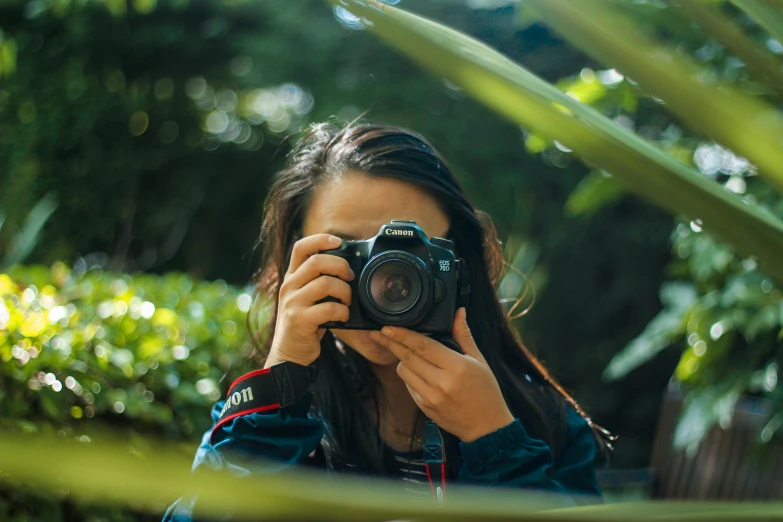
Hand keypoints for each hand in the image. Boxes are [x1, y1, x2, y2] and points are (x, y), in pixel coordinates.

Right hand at [265, 234, 354, 368]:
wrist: (289, 354)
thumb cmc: (305, 323)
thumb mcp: (307, 298)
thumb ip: (319, 281)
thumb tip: (349, 267)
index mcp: (292, 277)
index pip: (301, 247)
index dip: (321, 240)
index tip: (340, 242)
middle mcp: (289, 286)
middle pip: (317, 261)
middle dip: (341, 266)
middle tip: (350, 278)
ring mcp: (292, 303)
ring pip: (325, 283)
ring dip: (344, 291)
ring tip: (347, 301)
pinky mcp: (299, 320)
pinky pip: (328, 308)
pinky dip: (343, 312)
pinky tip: (343, 317)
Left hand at [369, 307, 513, 442]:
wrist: (486, 427)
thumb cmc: (485, 391)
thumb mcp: (479, 360)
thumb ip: (463, 335)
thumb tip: (458, 311)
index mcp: (456, 367)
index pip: (423, 346)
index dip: (403, 335)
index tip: (387, 327)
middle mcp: (441, 383)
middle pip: (407, 358)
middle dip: (391, 343)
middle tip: (378, 332)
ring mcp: (430, 397)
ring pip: (403, 372)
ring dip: (401, 360)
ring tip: (408, 353)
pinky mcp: (424, 407)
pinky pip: (408, 385)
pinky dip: (409, 375)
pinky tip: (418, 371)